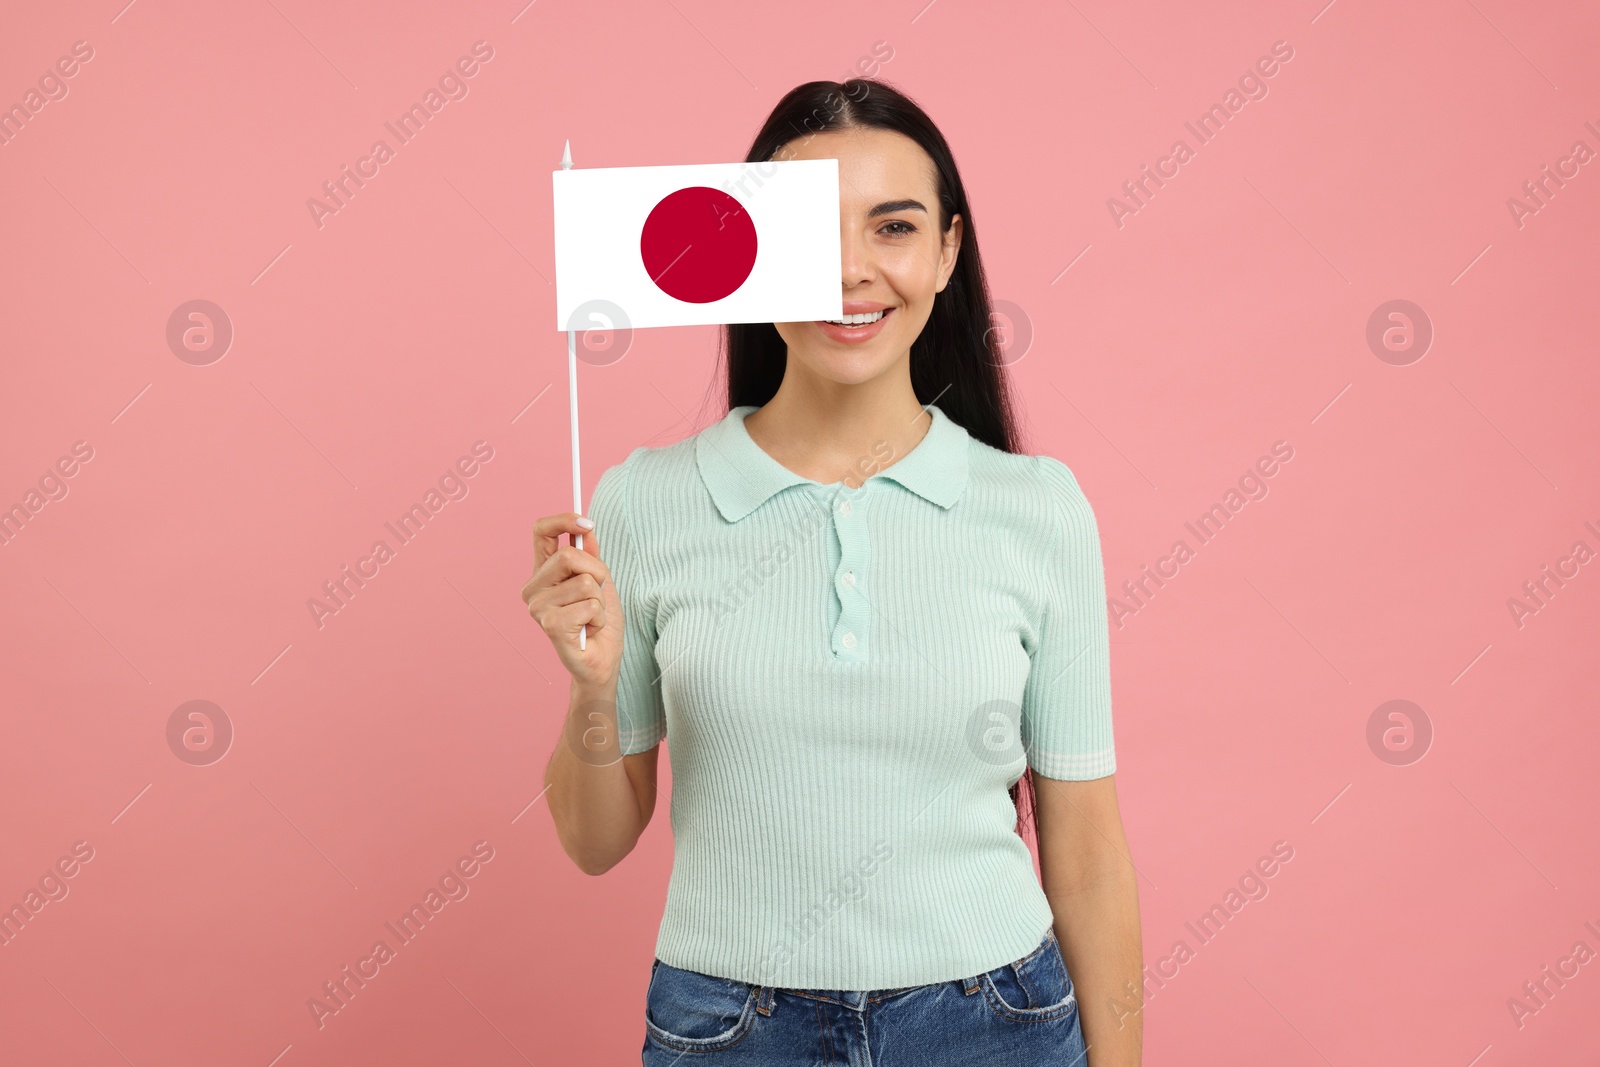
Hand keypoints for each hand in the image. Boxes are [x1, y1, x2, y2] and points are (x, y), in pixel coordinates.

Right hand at [521, 513, 622, 690]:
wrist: (602, 661)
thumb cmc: (599, 623)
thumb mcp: (600, 582)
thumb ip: (591, 557)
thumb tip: (586, 529)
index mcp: (543, 573)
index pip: (541, 533)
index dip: (563, 521)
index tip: (586, 524)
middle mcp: (534, 588)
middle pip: (568, 557)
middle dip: (597, 572)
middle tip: (599, 594)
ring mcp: (538, 608)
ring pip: (584, 583)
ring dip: (600, 600)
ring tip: (592, 617)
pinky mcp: (550, 625)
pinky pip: (588, 605)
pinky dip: (599, 617)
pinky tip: (590, 629)